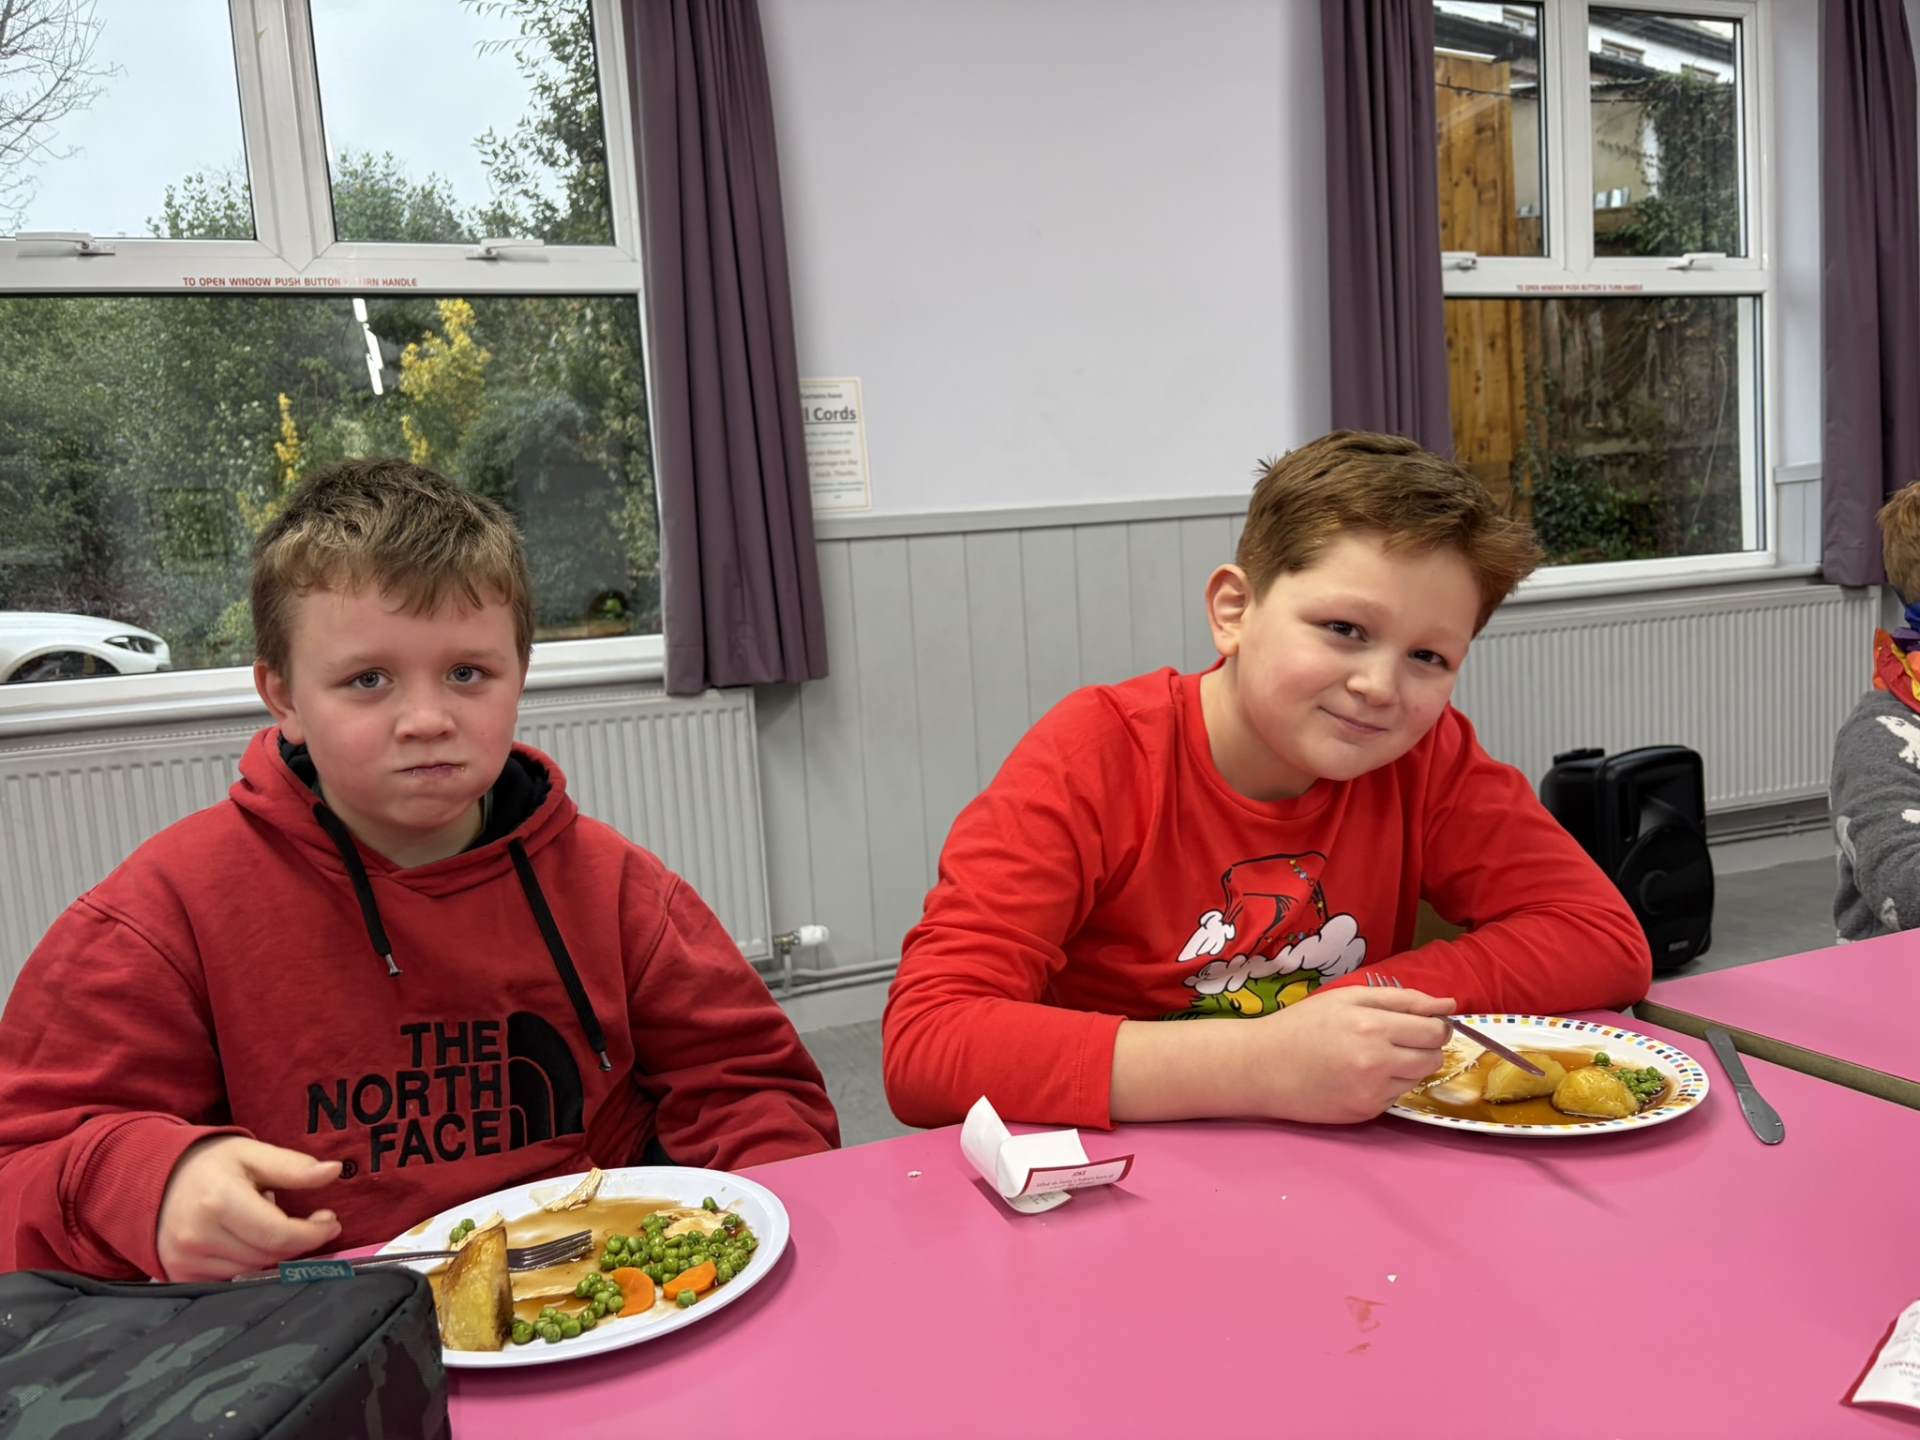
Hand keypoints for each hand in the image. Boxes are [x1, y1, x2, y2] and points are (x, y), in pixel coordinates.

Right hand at [156, 1136, 342, 1281]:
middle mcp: (198, 1236)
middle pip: (269, 1256)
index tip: (330, 1222)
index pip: (279, 1235)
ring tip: (266, 1223)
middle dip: (297, 1241)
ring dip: (272, 1252)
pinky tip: (249, 1241)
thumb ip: (294, 1167)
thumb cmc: (209, 1164)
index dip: (313, 1233)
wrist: (153, 1179)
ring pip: (252, 1270)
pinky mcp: (179, 1275)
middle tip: (310, 1222)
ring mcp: (185, 1260)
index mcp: (218, 1202)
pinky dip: (249, 1263)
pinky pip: (230, 1279)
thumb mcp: (252, 1153)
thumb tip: (334, 1171)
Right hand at [1253, 984, 1455, 1123]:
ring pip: (1418, 1078)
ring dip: (1407, 1067)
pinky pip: (1396, 1096)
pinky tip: (1360, 1076)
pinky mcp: (1366, 1113)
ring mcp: (1372, 1092)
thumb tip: (1448, 1004)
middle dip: (1426, 1047)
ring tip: (1375, 1057)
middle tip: (1399, 1040)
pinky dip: (1387, 1085)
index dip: (1436, 1026)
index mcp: (1372, 1025)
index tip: (1425, 1024)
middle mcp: (1377, 1061)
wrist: (1262, 1067)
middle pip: (1433, 1058)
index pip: (1434, 1030)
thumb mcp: (1347, 998)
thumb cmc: (1302, 1025)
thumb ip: (1401, 999)